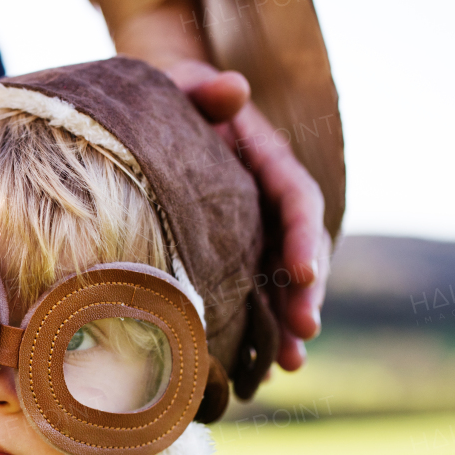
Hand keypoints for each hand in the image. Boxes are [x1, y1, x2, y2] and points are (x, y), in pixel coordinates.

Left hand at [167, 59, 331, 371]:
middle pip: (300, 251)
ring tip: (288, 367)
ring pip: (280, 284)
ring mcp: (252, 233)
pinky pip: (250, 297)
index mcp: (267, 161)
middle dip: (305, 295)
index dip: (305, 236)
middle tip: (303, 334)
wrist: (149, 117)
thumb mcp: (181, 84)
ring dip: (287, 325)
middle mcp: (268, 202)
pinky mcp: (230, 257)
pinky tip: (253, 370)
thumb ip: (205, 88)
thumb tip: (233, 89)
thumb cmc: (166, 98)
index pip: (297, 199)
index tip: (303, 270)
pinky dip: (255, 331)